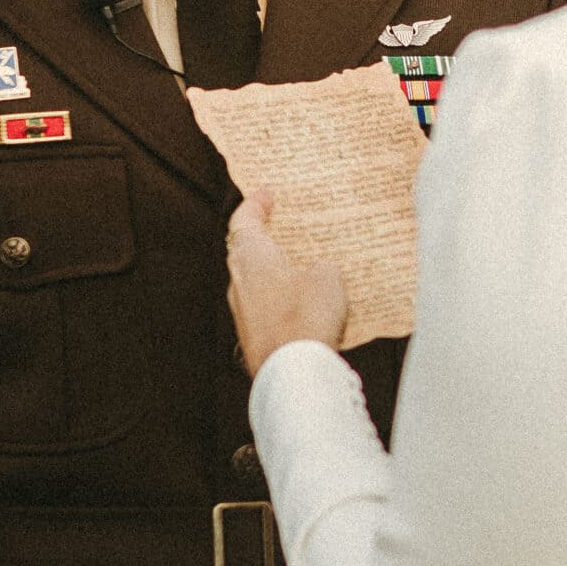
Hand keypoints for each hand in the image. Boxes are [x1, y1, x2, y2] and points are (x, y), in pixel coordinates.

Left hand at [227, 190, 348, 375]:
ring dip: (272, 272)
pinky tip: (302, 304)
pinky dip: (279, 300)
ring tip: (300, 267)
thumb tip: (321, 271)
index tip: (264, 194)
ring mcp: (243, 312)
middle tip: (280, 226)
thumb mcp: (328, 277)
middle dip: (261, 237)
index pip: (243, 221)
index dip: (254, 205)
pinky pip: (265, 309)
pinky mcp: (252, 336)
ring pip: (254, 282)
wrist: (293, 371)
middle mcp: (239, 282)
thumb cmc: (305, 317)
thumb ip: (323, 267)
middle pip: (244, 251)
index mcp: (251, 257)